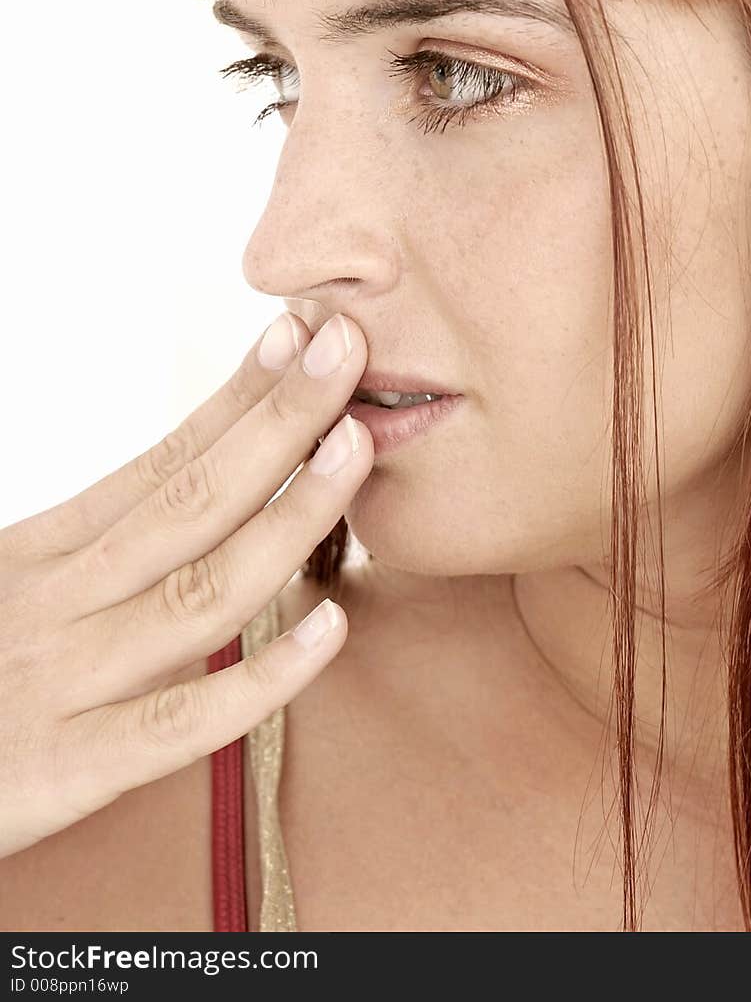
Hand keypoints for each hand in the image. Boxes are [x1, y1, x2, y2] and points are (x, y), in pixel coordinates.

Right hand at [0, 311, 372, 858]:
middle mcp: (58, 602)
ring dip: (289, 514)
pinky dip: (261, 676)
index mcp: (42, 555)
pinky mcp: (62, 769)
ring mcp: (64, 681)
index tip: (297, 340)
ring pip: (202, 591)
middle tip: (346, 349)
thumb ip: (70, 549)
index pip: (162, 463)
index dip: (238, 400)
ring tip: (356, 446)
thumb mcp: (3, 589)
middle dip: (278, 422)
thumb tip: (150, 498)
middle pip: (191, 501)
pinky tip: (331, 626)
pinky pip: (179, 722)